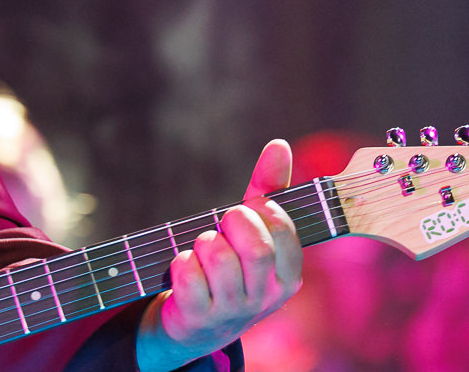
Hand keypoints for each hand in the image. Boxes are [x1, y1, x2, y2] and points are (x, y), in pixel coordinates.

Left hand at [135, 139, 302, 371]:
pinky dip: (181, 262)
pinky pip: (188, 275)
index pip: (285, 232)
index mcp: (288, 277)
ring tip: (203, 247)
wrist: (197, 323)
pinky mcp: (199, 318)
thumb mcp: (252, 231)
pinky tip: (184, 267)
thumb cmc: (232, 265)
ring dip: (204, 242)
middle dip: (234, 223)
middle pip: (255, 247)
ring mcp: (233, 312)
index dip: (262, 210)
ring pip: (219, 258)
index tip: (249, 208)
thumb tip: (279, 145)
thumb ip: (267, 189)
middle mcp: (265, 298)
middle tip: (224, 222)